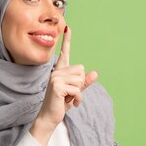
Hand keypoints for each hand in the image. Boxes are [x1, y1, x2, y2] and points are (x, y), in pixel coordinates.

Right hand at [30, 26, 97, 145]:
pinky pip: (77, 90)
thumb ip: (84, 83)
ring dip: (78, 93)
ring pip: (80, 80)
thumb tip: (95, 73)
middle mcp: (56, 72)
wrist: (49, 118)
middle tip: (69, 94)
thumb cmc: (61, 105)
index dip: (67, 41)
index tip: (68, 28)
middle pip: (81, 70)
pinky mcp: (57, 86)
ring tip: (68, 99)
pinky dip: (77, 99)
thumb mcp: (75, 92)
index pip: (65, 53)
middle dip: (80, 85)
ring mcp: (56, 78)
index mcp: (60, 71)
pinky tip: (69, 103)